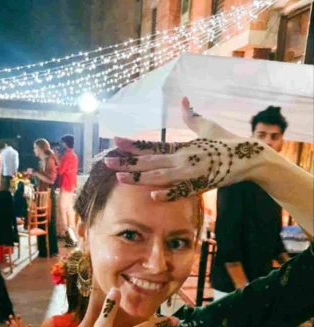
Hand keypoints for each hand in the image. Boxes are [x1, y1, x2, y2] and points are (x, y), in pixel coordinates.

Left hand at [105, 97, 265, 200]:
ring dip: (139, 177)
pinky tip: (153, 196)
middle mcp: (183, 158)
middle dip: (127, 162)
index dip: (133, 144)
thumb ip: (192, 117)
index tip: (115, 141)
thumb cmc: (228, 142)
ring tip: (120, 177)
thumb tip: (184, 101)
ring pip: (160, 176)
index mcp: (182, 146)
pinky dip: (168, 194)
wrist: (249, 158)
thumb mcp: (208, 127)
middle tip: (107, 162)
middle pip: (150, 161)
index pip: (152, 145)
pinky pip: (182, 192)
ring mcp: (191, 173)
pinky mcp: (201, 185)